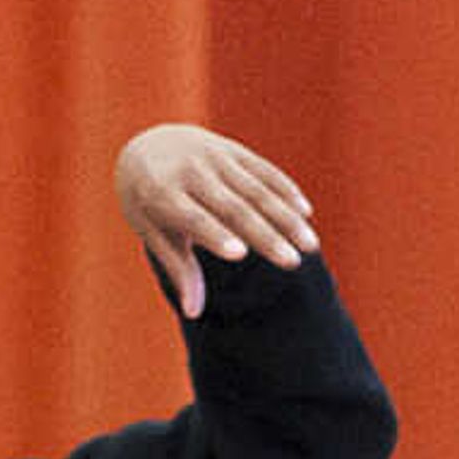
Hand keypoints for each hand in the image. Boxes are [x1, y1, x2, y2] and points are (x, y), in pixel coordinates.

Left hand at [117, 124, 316, 317]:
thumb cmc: (148, 202)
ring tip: (311, 245)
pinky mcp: (234, 150)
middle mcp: (190, 171)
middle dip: (266, 235)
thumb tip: (193, 312)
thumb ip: (178, 268)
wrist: (148, 146)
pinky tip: (306, 213)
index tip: (240, 256)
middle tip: (292, 263)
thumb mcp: (153, 231)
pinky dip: (286, 191)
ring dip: (286, 218)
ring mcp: (214, 157)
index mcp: (161, 193)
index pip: (193, 217)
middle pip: (234, 207)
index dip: (215, 236)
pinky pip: (264, 170)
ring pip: (257, 190)